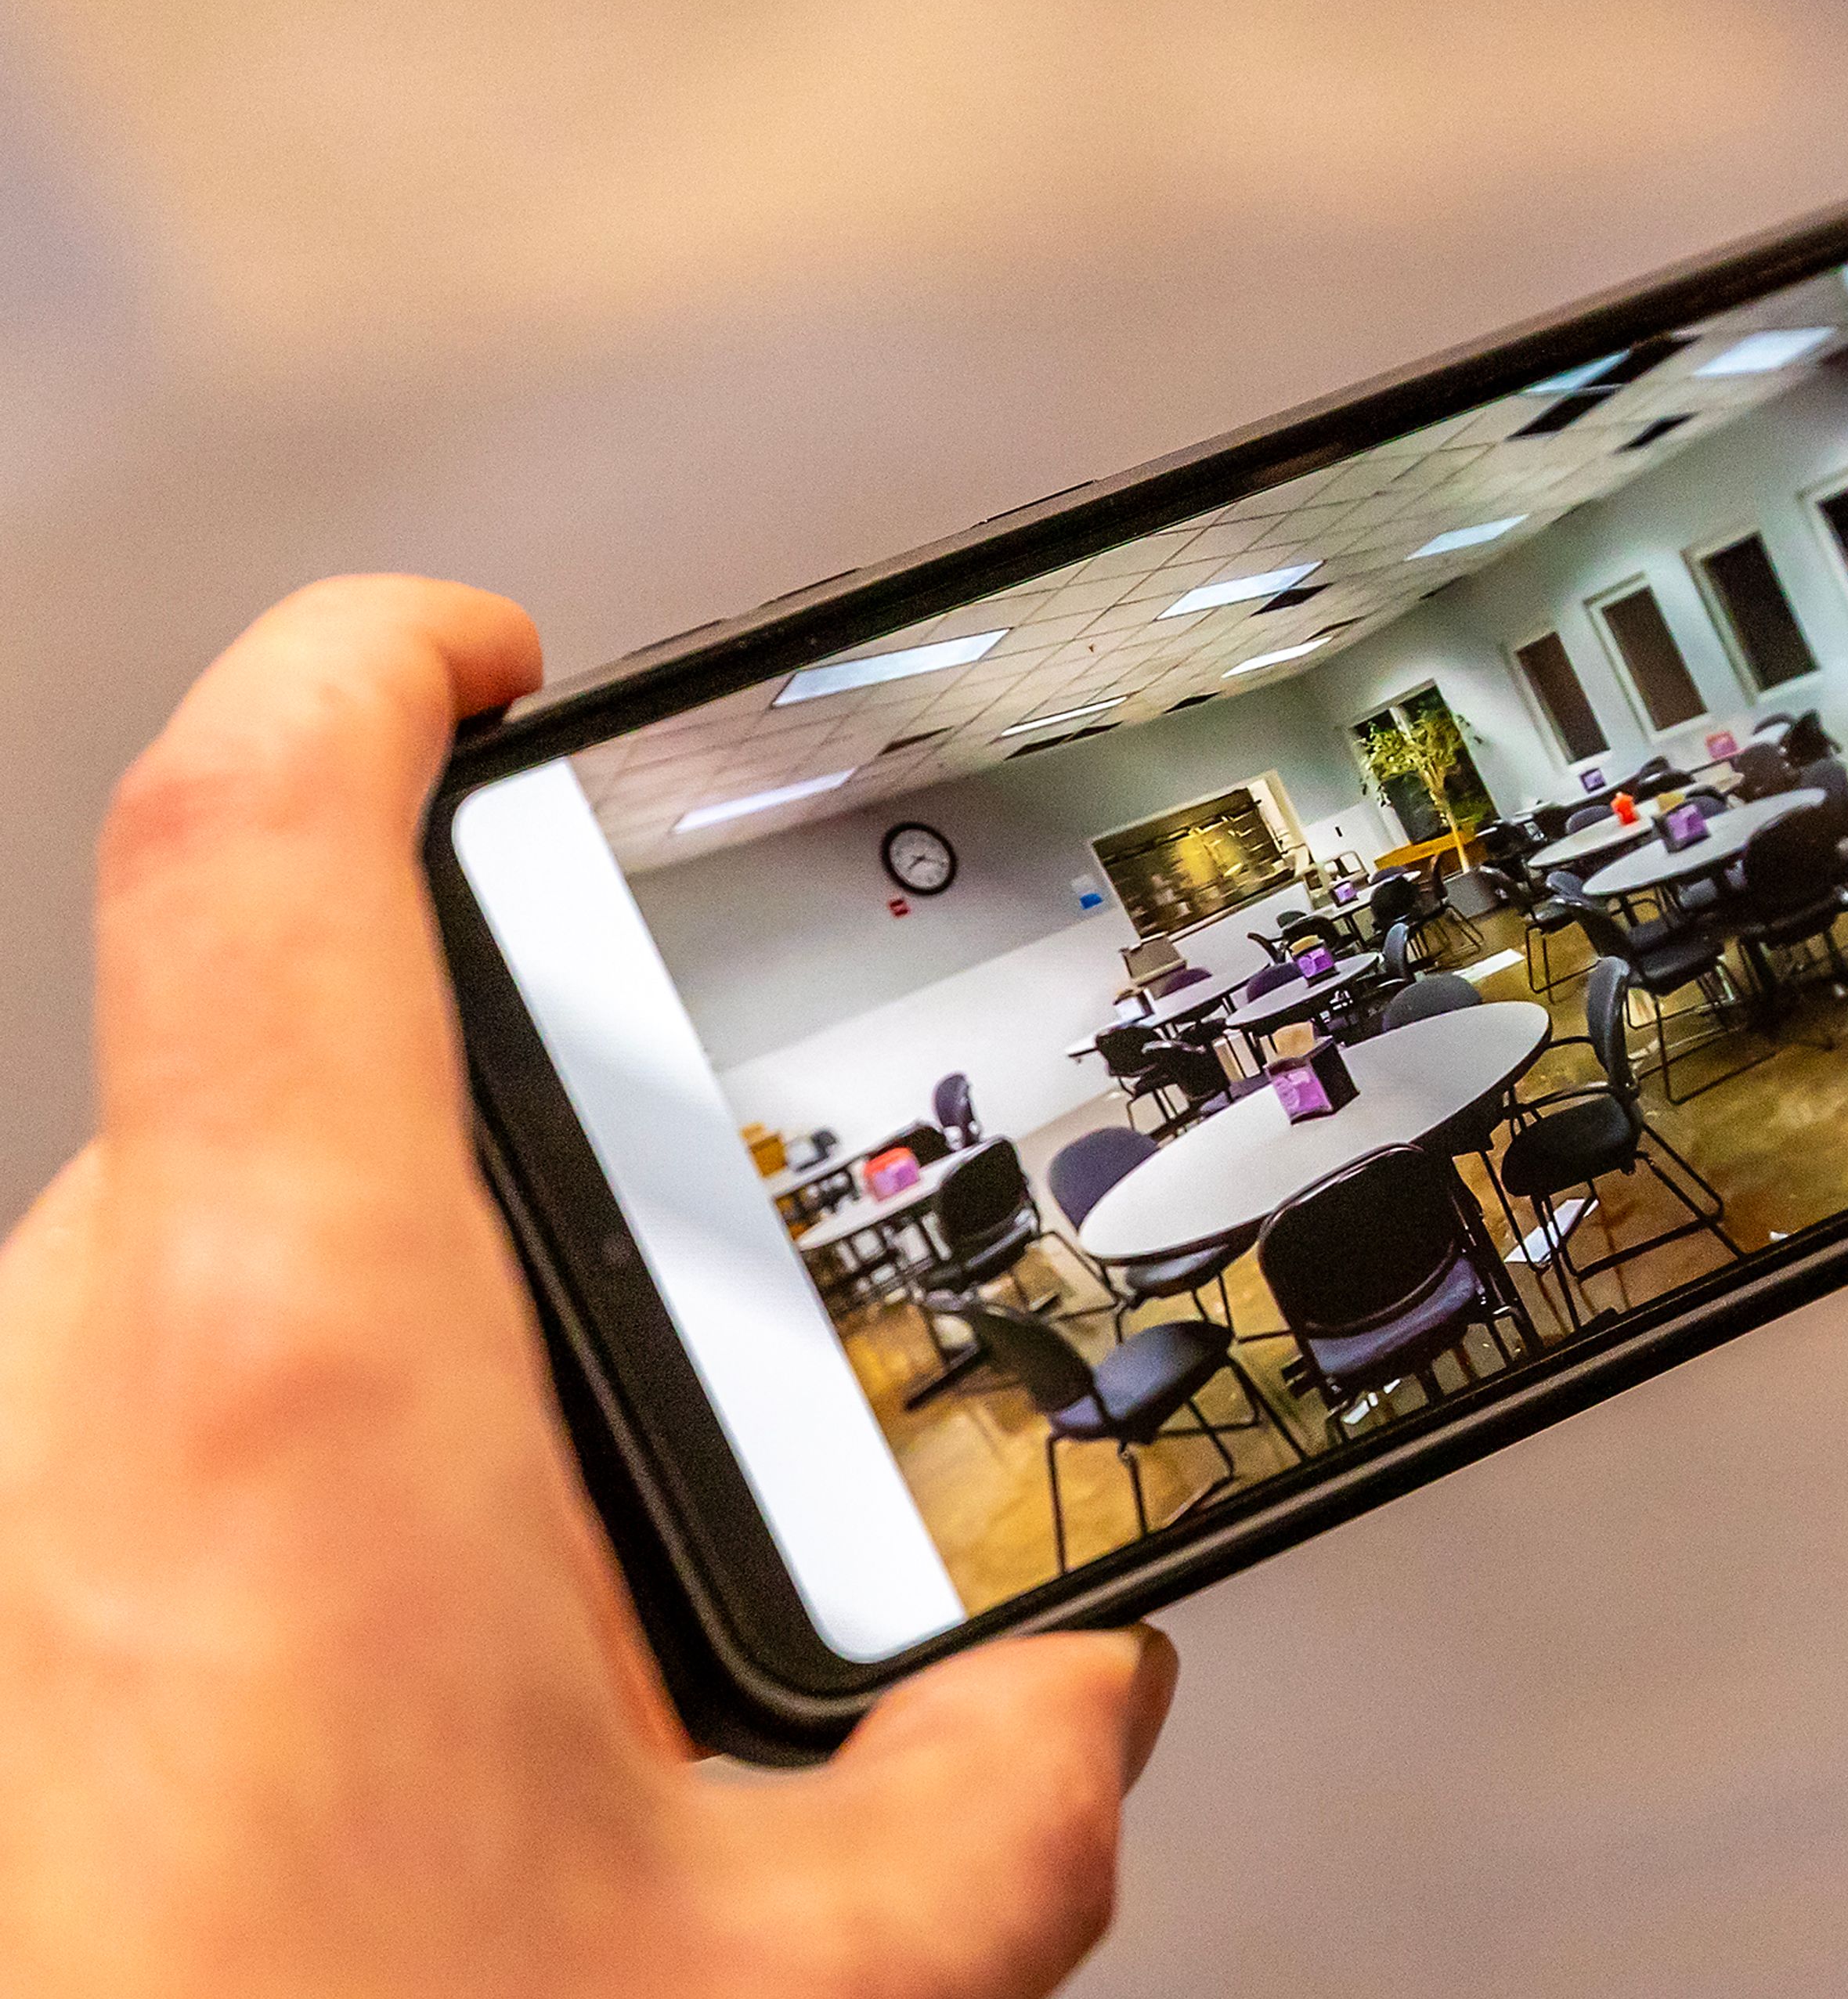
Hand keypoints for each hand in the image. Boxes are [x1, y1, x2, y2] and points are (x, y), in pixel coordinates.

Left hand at [0, 578, 1175, 1996]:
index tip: (500, 654)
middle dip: (499, 1144)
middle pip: (283, 1085)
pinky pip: (147, 1437)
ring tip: (582, 1569)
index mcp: (296, 1372)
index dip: (371, 666)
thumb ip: (999, 1814)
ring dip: (411, 1353)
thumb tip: (1069, 1714)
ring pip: (216, 1282)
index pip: (255, 836)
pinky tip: (453, 1688)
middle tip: (686, 1258)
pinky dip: (316, 1488)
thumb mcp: (802, 1996)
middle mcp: (90, 1389)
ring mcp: (7, 1498)